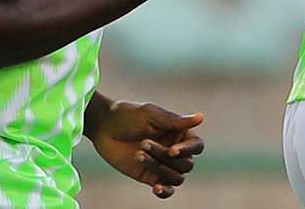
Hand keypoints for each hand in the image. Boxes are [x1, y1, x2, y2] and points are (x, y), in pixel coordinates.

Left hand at [89, 100, 205, 199]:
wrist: (103, 127)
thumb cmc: (128, 115)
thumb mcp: (151, 114)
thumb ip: (175, 121)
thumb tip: (201, 117)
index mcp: (179, 133)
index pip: (197, 146)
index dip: (188, 150)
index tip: (172, 150)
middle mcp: (174, 150)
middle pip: (186, 164)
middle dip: (164, 156)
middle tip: (143, 143)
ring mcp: (163, 165)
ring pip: (177, 177)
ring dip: (160, 168)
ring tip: (139, 155)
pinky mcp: (150, 177)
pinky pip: (166, 189)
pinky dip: (165, 191)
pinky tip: (156, 188)